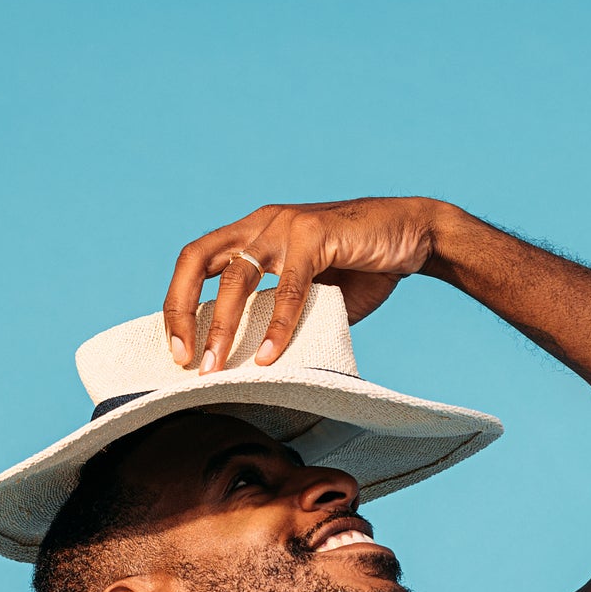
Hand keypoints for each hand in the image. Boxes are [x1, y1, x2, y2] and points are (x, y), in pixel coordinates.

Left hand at [162, 197, 446, 373]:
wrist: (412, 235)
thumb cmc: (360, 270)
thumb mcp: (309, 294)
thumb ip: (278, 315)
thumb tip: (252, 367)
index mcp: (253, 233)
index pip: (197, 262)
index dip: (179, 304)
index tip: (178, 351)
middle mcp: (261, 224)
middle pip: (198, 260)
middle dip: (183, 312)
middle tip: (184, 361)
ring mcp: (286, 226)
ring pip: (237, 278)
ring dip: (221, 326)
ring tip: (215, 368)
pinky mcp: (316, 235)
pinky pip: (288, 287)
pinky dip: (276, 326)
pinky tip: (267, 357)